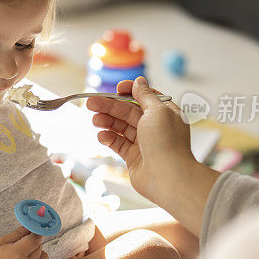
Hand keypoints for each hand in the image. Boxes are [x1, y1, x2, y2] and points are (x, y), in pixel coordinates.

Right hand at [0, 226, 48, 258]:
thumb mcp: (2, 242)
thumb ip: (19, 232)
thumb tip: (30, 224)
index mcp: (17, 254)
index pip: (35, 239)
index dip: (34, 233)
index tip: (32, 231)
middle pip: (39, 247)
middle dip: (33, 243)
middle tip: (22, 245)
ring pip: (44, 256)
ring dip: (37, 253)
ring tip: (24, 256)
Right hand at [86, 77, 218, 234]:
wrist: (168, 178)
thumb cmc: (166, 142)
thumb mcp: (157, 111)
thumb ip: (145, 95)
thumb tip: (139, 81)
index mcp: (165, 113)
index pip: (144, 97)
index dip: (129, 92)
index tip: (116, 89)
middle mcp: (155, 127)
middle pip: (128, 112)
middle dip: (110, 106)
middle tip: (90, 103)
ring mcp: (144, 143)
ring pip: (121, 127)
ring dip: (107, 121)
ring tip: (95, 120)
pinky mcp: (134, 158)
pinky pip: (118, 144)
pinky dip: (109, 139)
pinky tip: (102, 136)